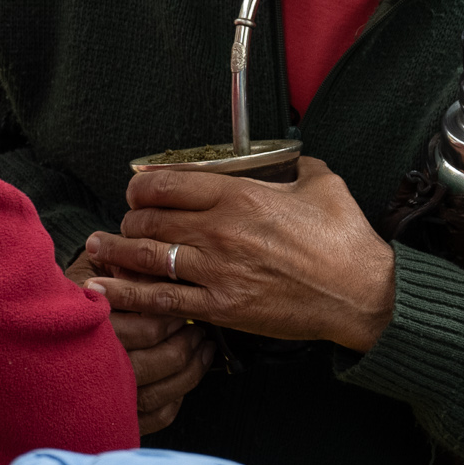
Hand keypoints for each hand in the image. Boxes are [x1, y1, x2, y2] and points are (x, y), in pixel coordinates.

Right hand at [68, 247, 213, 435]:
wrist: (35, 327)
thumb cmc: (73, 297)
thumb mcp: (92, 272)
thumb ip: (125, 273)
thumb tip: (163, 275)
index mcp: (87, 333)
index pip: (144, 331)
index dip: (169, 321)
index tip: (182, 310)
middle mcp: (89, 371)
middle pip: (150, 366)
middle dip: (182, 348)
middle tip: (197, 331)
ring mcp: (98, 399)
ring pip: (154, 396)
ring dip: (187, 374)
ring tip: (201, 349)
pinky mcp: (109, 416)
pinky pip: (152, 416)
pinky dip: (174, 401)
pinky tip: (184, 380)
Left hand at [84, 158, 395, 350]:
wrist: (364, 295)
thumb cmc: (347, 243)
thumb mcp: (324, 185)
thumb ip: (297, 166)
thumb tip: (290, 157)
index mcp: (241, 196)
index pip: (167, 182)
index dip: (142, 184)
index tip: (140, 189)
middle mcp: (221, 231)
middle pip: (149, 217)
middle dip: (132, 217)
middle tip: (129, 221)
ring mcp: (218, 271)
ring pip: (147, 255)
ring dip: (118, 250)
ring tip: (100, 248)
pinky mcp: (222, 306)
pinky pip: (162, 300)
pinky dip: (127, 295)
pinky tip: (103, 291)